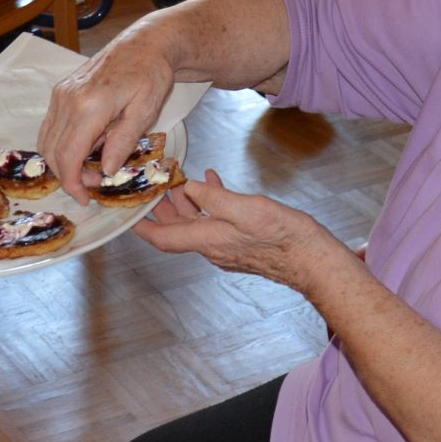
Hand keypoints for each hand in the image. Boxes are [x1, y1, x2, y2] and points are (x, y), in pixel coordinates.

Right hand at [39, 29, 177, 204]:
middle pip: (52, 152)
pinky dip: (63, 144)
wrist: (145, 43)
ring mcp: (61, 93)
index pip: (68, 156)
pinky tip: (89, 144)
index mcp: (89, 106)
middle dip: (69, 175)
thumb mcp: (145, 111)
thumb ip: (123, 142)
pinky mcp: (61, 91)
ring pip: (47, 140)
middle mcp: (67, 99)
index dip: (72, 183)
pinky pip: (52, 126)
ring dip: (64, 161)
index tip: (85, 200)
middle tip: (95, 184)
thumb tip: (106, 171)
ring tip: (93, 164)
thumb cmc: (151, 75)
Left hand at [135, 169, 349, 291]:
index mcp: (209, 240)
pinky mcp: (242, 245)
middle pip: (178, 231)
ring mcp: (227, 249)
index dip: (143, 227)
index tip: (128, 216)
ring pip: (197, 226)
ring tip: (183, 182)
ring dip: (187, 205)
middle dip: (163, 209)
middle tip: (154, 188)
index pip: (164, 237)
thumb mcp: (246, 208)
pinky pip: (216, 225)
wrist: (312, 259)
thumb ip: (214, 197)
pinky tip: (217, 187)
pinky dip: (210, 206)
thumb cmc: (284, 236)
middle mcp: (213, 248)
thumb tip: (190, 188)